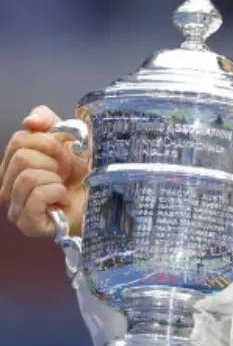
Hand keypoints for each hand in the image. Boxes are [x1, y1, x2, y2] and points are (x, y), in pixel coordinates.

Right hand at [0, 105, 87, 236]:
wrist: (109, 196)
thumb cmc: (87, 171)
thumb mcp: (70, 138)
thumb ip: (47, 121)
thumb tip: (29, 121)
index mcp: (14, 165)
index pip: (19, 140)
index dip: (49, 142)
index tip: (66, 152)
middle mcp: (9, 187)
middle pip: (21, 158)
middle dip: (54, 160)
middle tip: (67, 172)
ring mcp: (16, 208)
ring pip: (27, 177)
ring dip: (56, 178)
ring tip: (65, 186)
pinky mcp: (28, 224)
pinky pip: (36, 196)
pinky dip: (56, 192)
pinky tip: (63, 198)